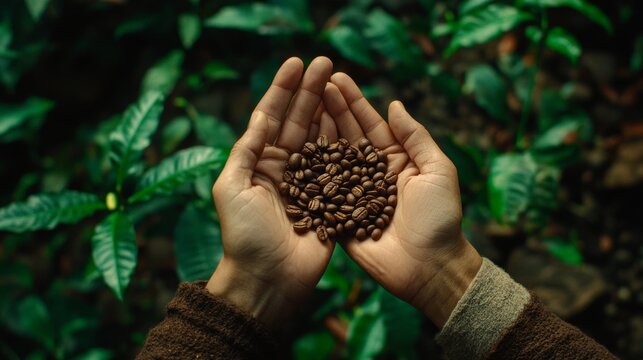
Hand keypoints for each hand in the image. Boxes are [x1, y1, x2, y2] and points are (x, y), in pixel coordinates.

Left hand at [206, 57, 334, 327]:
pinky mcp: (330, 198)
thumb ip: (246, 149)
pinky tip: (353, 120)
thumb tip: (262, 114)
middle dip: (311, 91)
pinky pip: (339, 165)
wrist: (268, 279)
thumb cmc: (244, 235)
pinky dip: (346, 142)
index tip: (296, 62)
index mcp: (258, 162)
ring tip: (340, 81)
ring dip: (329, 109)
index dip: (283, 89)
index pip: (271, 117)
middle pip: (299, 121)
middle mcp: (283, 167)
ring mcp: (309, 182)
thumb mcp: (231, 187)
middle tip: (326, 62)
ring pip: (321, 137)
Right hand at [323, 73, 482, 326]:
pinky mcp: (339, 217)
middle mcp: (371, 174)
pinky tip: (294, 151)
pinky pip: (322, 192)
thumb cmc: (440, 218)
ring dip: (317, 134)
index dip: (354, 102)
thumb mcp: (438, 170)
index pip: (371, 125)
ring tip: (301, 107)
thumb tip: (395, 104)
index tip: (337, 78)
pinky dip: (309, 173)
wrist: (430, 267)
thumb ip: (416, 137)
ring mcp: (353, 195)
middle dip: (331, 110)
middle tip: (313, 83)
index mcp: (396, 160)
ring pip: (332, 160)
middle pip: (347, 137)